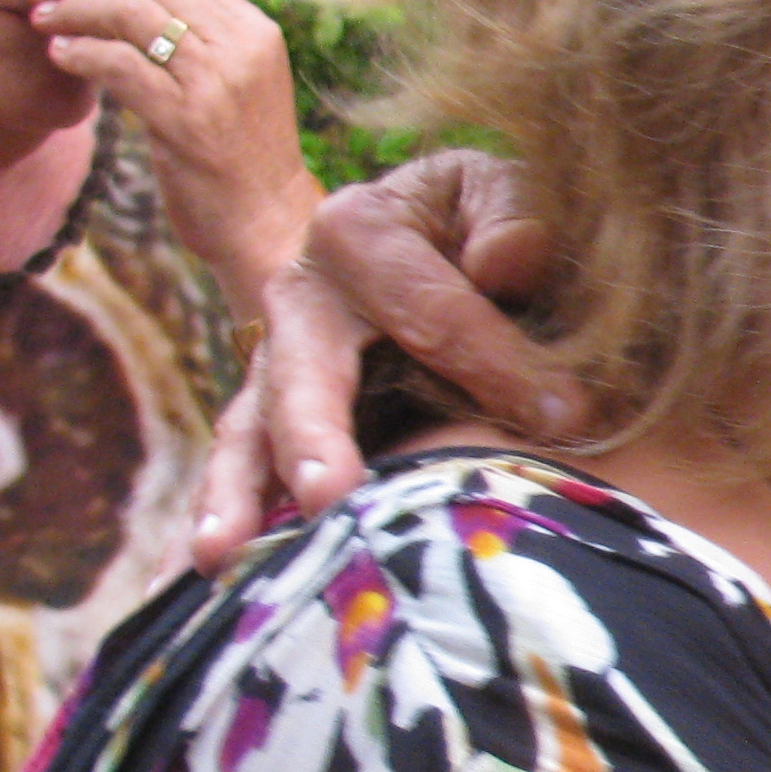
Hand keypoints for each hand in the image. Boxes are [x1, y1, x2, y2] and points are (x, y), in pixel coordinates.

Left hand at [28, 0, 320, 314]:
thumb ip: (196, 38)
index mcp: (257, 31)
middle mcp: (244, 48)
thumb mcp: (231, 82)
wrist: (267, 224)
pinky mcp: (188, 120)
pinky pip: (119, 64)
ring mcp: (219, 83)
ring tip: (43, 22)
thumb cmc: (238, 154)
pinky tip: (60, 58)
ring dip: (73, 11)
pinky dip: (80, 54)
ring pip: (130, 13)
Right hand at [192, 149, 569, 566]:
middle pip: (304, 371)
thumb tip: (505, 264)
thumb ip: (514, 218)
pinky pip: (239, 471)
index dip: (498, 361)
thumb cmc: (484, 222)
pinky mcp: (271, 417)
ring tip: (227, 554)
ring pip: (250, 431)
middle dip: (317, 436)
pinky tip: (203, 576)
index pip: (427, 309)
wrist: (434, 236)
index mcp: (361, 230)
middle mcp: (301, 296)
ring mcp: (276, 362)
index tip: (567, 415)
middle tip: (332, 496)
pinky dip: (218, 520)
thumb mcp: (503, 195)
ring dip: (239, 494)